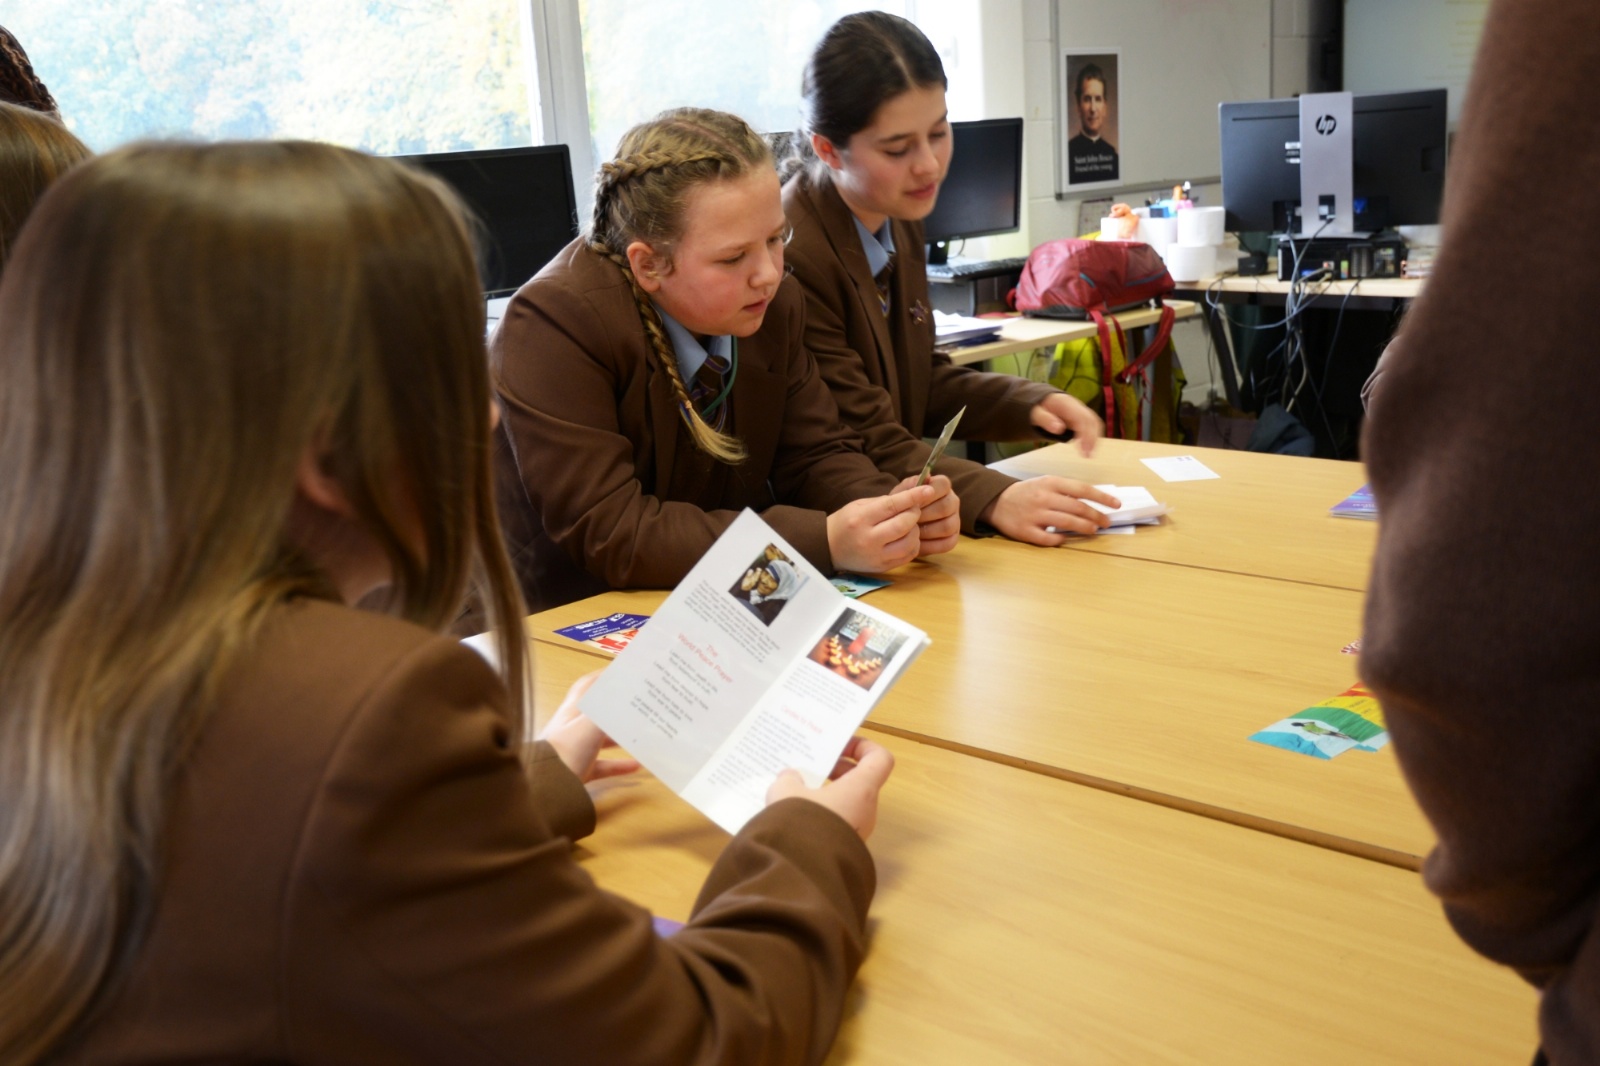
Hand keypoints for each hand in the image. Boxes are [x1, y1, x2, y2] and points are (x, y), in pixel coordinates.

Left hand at [538, 671, 640, 783]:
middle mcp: (573, 728)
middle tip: (638, 705)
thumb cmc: (565, 751)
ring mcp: (575, 750)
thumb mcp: (589, 727)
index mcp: (572, 712)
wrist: (545, 788)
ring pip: (601, 739)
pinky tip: (636, 765)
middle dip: (617, 708)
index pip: (587, 687)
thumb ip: (607, 711)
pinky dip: (619, 764)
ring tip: (640, 734)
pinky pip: (603, 765)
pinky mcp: (580, 770)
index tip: (621, 671)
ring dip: (620, 737)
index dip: (602, 677)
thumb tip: (623, 696)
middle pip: (597, 713)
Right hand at [766, 735, 894, 839]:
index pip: (879, 759)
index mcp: (861, 789)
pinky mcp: (844, 849)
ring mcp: (857, 832)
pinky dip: (821, 814)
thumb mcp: (786, 792)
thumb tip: (790, 777)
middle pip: (861, 780)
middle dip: (837, 770)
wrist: (800, 875)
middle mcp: (866, 810)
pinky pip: (837, 822)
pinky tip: (795, 815)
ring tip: (797, 792)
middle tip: (812, 768)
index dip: (863, 747)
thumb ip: (789, 779)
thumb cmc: (801, 823)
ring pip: (847, 803)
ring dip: (826, 794)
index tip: (839, 747)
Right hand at [826, 491, 925, 572]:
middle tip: (914, 509)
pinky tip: (907, 538)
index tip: (928, 490)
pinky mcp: (882, 567)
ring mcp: (876, 556)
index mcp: (860, 519)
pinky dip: (913, 545)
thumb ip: (885, 502)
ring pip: (909, 543)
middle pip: (903, 525)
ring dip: (915, 531)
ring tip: (909, 525)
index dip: (912, 497)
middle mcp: (868, 539)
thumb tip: (913, 495)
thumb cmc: (845, 522)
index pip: (891, 506)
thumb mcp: (859, 505)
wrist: (829, 548)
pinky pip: (908, 556)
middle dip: (914, 514)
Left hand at [892, 473, 959, 556]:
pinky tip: (917, 544)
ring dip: (926, 531)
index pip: (943, 485)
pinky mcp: (953, 539)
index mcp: (942, 486)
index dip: (927, 493)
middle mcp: (952, 501)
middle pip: (946, 507)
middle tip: (908, 520)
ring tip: (910, 532)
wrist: (896, 525)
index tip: (913, 502)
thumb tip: (927, 475)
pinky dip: (930, 546)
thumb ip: (911, 485)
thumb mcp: (901, 493)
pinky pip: (946, 544)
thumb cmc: (901, 506)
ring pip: (947, 526)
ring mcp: (955, 521)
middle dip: (924, 514)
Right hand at [980, 476, 1119, 544]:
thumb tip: (1094, 502)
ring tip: (1093, 530)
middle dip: (1096, 516)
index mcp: (1051, 483)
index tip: (1116, 505)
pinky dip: (1059, 539)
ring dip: (1083, 527)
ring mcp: (1034, 515)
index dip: (1101, 498)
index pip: (1082, 489)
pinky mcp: (1025, 531)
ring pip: (1066, 522)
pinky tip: (1065, 538)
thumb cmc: (1028, 493)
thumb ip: (1067, 491)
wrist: (997, 501)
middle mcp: (1043, 497)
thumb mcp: (1046, 483)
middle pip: (1077, 507)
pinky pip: (1047, 538)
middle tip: (1106, 522)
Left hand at [1029, 393, 1102, 456]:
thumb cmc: (1040, 409)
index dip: (1085, 433)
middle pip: (1090, 420)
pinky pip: (1092, 426)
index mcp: (1066, 404)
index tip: (1084, 448)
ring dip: (1094, 439)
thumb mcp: (1037, 413)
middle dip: (1092, 438)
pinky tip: (1089, 449)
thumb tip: (1059, 429)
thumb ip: (1046, 420)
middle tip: (1087, 455)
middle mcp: (1077, 406)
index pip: (1081, 418)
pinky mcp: (1083, 418)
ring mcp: (1081, 411)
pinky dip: (1093, 437)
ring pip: (1094, 423)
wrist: (1045, 401)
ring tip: (1089, 455)